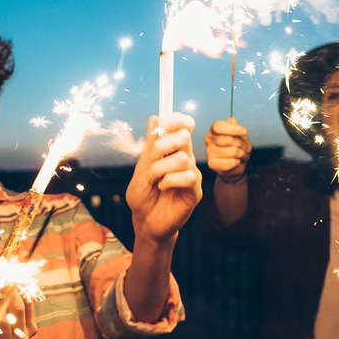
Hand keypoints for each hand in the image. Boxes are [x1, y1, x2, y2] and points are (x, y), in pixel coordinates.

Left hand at [126, 112, 202, 242]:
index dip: (176, 119)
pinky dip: (171, 180)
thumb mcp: (142, 167)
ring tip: (155, 179)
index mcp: (173, 151)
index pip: (182, 126)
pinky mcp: (196, 191)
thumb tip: (154, 117)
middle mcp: (185, 159)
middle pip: (184, 136)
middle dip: (165, 143)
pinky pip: (188, 177)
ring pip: (184, 158)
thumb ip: (150, 145)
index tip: (163, 122)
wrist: (146, 221)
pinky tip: (163, 187)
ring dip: (162, 167)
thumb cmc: (143, 196)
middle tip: (153, 156)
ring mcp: (192, 174)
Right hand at [204, 117, 251, 180]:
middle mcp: (209, 140)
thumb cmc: (235, 146)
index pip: (219, 126)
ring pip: (233, 151)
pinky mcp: (212, 164)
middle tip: (244, 146)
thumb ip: (234, 126)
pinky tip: (236, 162)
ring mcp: (209, 152)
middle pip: (229, 139)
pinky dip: (238, 162)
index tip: (245, 132)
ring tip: (241, 155)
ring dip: (242, 153)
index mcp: (214, 130)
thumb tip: (231, 120)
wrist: (233, 165)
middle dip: (242, 143)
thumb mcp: (238, 134)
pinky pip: (232, 162)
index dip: (233, 128)